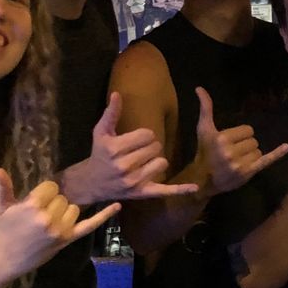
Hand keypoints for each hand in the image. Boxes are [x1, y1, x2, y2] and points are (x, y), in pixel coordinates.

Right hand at [0, 170, 117, 273]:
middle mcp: (48, 217)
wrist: (8, 257)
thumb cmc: (6, 229)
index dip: (45, 193)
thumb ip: (4, 187)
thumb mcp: (2, 207)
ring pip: (73, 208)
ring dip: (65, 212)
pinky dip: (105, 215)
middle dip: (53, 203)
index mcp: (33, 206)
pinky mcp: (68, 239)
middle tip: (41, 215)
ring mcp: (60, 229)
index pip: (51, 187)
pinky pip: (90, 224)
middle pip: (63, 198)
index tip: (37, 200)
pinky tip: (118, 205)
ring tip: (49, 221)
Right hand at [75, 92, 198, 202]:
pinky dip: (180, 189)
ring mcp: (134, 181)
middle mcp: (124, 166)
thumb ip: (111, 113)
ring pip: (162, 163)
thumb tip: (117, 94)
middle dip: (150, 147)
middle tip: (138, 151)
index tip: (136, 140)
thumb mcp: (101, 132)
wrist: (93, 182)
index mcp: (115, 149)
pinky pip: (165, 190)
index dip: (145, 135)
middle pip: (156, 147)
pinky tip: (194, 187)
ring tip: (143, 163)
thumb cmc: (100, 153)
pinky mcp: (143, 193)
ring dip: (156, 161)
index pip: (147, 134)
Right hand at [195, 86, 287, 194]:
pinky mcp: (248, 173)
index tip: (231, 143)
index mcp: (222, 138)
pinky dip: (277, 153)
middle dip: (246, 145)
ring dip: (252, 155)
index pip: (248, 130)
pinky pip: (266, 160)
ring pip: (258, 151)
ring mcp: (240, 163)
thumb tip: (200, 87)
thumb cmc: (205, 151)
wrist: (202, 179)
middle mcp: (231, 151)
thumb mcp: (204, 129)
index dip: (241, 135)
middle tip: (234, 152)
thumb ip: (205, 108)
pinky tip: (286, 147)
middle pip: (254, 140)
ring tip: (238, 160)